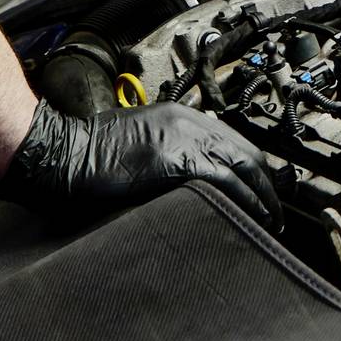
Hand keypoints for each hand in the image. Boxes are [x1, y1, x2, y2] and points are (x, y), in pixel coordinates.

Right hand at [0, 99, 282, 225]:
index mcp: (180, 117)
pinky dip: (244, 201)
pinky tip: (252, 218)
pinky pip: (224, 182)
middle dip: (267, 185)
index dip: (255, 170)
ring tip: (271, 222)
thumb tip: (188, 178)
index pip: (235, 142)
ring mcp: (184, 139)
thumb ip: (166, 152)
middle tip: (277, 212)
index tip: (265, 191)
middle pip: (246, 154)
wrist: (63, 153)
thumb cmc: (89, 152)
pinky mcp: (176, 162)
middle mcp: (189, 122)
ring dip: (262, 197)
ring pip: (242, 168)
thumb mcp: (137, 142)